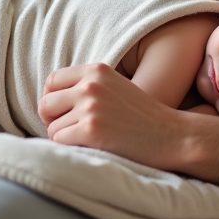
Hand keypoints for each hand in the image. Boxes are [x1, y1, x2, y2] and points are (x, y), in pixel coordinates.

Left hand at [38, 63, 218, 180]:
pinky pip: (59, 141)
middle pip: (46, 103)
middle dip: (53, 121)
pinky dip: (70, 149)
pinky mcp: (91, 130)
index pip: (52, 81)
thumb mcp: (115, 87)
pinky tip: (89, 148)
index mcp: (96, 70)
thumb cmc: (143, 116)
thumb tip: (48, 100)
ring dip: (64, 138)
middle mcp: (91, 85)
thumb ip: (87, 86)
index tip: (62, 114)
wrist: (171, 135)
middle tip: (70, 131)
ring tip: (87, 141)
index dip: (52, 100)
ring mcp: (91, 107)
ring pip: (52, 127)